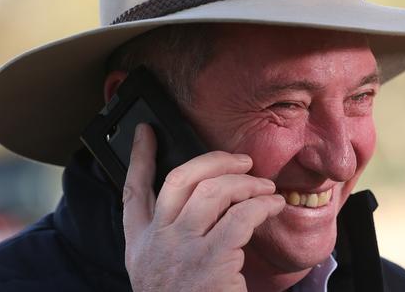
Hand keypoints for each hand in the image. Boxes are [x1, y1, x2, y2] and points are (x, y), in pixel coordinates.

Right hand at [123, 123, 284, 291]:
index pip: (131, 191)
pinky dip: (262, 205)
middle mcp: (156, 243)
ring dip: (246, 183)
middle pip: (178, 179)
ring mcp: (182, 251)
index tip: (145, 131)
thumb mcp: (161, 272)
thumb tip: (205, 200)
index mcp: (140, 246)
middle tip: (241, 161)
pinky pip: (241, 216)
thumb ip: (171, 238)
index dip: (137, 157)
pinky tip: (273, 206)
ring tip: (265, 188)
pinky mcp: (211, 262)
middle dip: (214, 160)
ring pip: (213, 192)